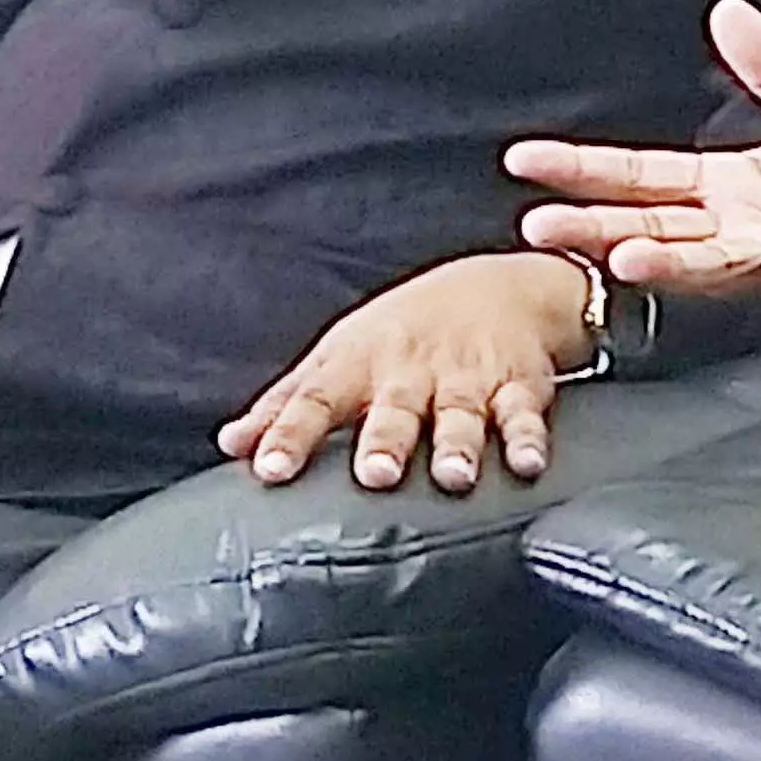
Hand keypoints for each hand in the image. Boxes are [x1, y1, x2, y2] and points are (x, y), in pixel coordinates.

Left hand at [217, 253, 582, 493]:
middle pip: (394, 409)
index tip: (269, 469)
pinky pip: (525, 413)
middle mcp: (411, 371)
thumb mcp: (340, 355)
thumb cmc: (405, 331)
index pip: (316, 401)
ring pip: (461, 414)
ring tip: (454, 476)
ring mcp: (467, 378)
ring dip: (459, 444)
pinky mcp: (519, 385)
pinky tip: (527, 463)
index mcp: (359, 365)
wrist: (500, 285)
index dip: (290, 435)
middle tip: (376, 474)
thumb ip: (287, 404)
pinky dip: (528, 437)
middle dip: (385, 441)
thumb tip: (232, 443)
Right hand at [508, 0, 760, 387]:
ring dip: (668, 259)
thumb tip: (726, 12)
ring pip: (712, 261)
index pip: (641, 177)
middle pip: (653, 228)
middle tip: (538, 226)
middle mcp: (742, 229)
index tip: (526, 160)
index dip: (584, 168)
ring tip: (623, 253)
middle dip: (594, 227)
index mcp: (730, 189)